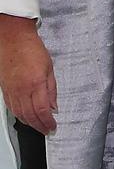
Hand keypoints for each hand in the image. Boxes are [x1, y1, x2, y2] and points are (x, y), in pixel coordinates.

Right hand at [0, 14, 57, 133]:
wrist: (12, 38)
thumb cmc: (31, 48)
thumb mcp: (49, 68)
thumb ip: (52, 89)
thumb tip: (54, 106)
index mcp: (35, 84)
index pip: (42, 110)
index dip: (48, 122)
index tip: (53, 127)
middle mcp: (21, 90)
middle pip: (30, 116)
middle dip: (39, 126)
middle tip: (46, 130)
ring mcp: (11, 91)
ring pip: (20, 114)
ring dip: (29, 123)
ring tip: (38, 126)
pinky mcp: (5, 90)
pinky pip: (12, 107)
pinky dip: (19, 115)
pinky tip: (25, 117)